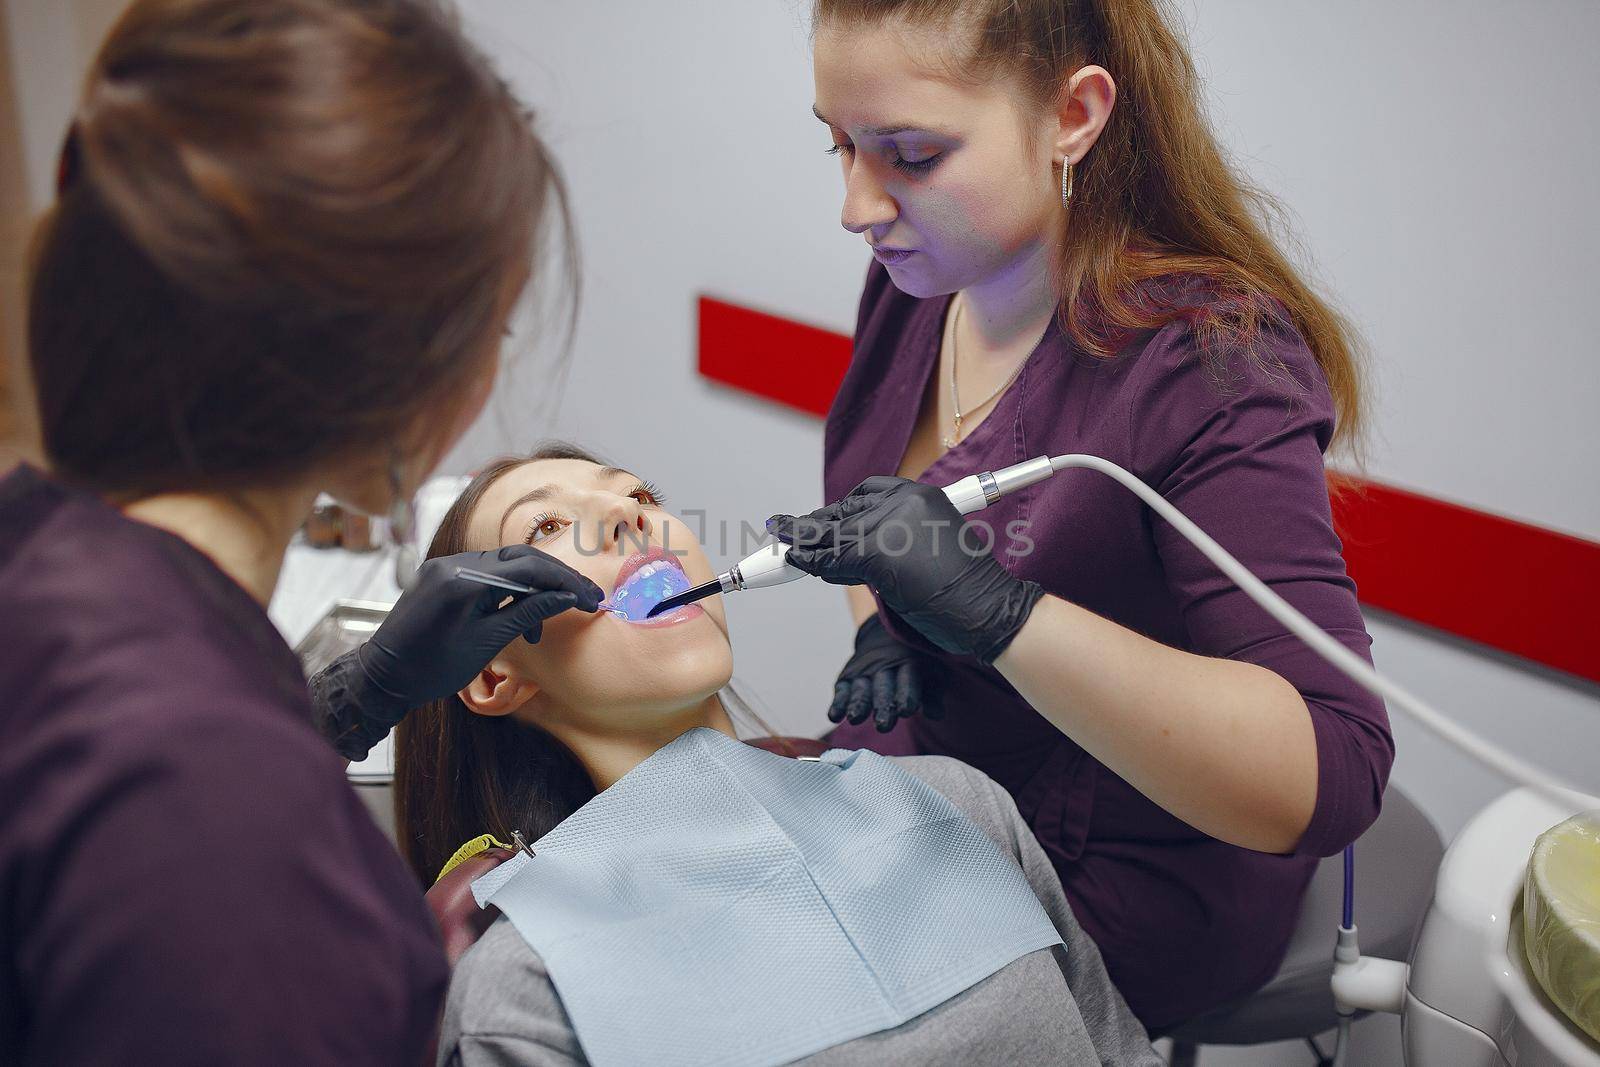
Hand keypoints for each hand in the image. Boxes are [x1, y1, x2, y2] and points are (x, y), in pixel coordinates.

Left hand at [357, 545, 604, 706]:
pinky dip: (507, 591)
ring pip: (504, 566)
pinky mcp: (440, 575)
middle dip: (555, 579)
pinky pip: (484, 574)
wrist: (382, 677)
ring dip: (531, 588)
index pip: (530, 568)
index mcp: (465, 579)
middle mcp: (454, 563)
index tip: (591, 599)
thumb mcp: (488, 642)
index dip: (566, 582)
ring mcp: (445, 566)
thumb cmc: (432, 667)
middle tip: (584, 600)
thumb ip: (528, 612)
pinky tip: (515, 616)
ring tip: (539, 629)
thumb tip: (567, 598)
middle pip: (519, 559)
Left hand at [768, 476, 1043, 664]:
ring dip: (802, 541)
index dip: (839, 508)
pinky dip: (810, 562)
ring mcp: (891, 524)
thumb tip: (852, 553)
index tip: (819, 519)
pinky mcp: (877, 551)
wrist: (989, 608)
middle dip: (813, 525)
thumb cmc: (967, 590)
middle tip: (784, 529)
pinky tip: (793, 560)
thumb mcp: (932, 551)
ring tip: (779, 543)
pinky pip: (833, 557)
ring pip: (834, 533)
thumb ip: (897, 542)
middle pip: (845, 511)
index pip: (868, 492)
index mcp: (924, 496)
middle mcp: (906, 502)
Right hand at [832, 614, 944, 732]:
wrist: (886, 633)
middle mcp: (884, 666)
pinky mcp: (847, 677)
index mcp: (910, 663)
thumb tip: (937, 716)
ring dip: (857, 704)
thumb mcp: (929, 676)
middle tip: (883, 725)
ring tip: (855, 719)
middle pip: (883, 688)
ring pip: (861, 689)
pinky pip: (842, 690)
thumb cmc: (916, 665)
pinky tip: (834, 716)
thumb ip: (931, 697)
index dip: (906, 695)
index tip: (906, 711)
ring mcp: (864, 671)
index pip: (908, 680)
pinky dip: (838, 703)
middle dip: (882, 705)